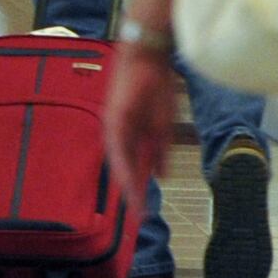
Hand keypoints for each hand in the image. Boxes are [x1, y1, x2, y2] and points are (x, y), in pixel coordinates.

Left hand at [103, 40, 179, 200]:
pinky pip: (118, 149)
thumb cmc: (156, 88)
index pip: (133, 167)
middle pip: (125, 170)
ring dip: (128, 187)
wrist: (149, 59)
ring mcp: (115, 128)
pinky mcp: (114, 120)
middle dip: (133, 194)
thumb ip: (160, 152)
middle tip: (139, 218)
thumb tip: (161, 177)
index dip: (139, 189)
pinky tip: (129, 183)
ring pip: (120, 164)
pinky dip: (124, 167)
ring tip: (136, 208)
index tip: (144, 211)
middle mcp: (119, 135)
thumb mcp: (162, 126)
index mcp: (130, 136)